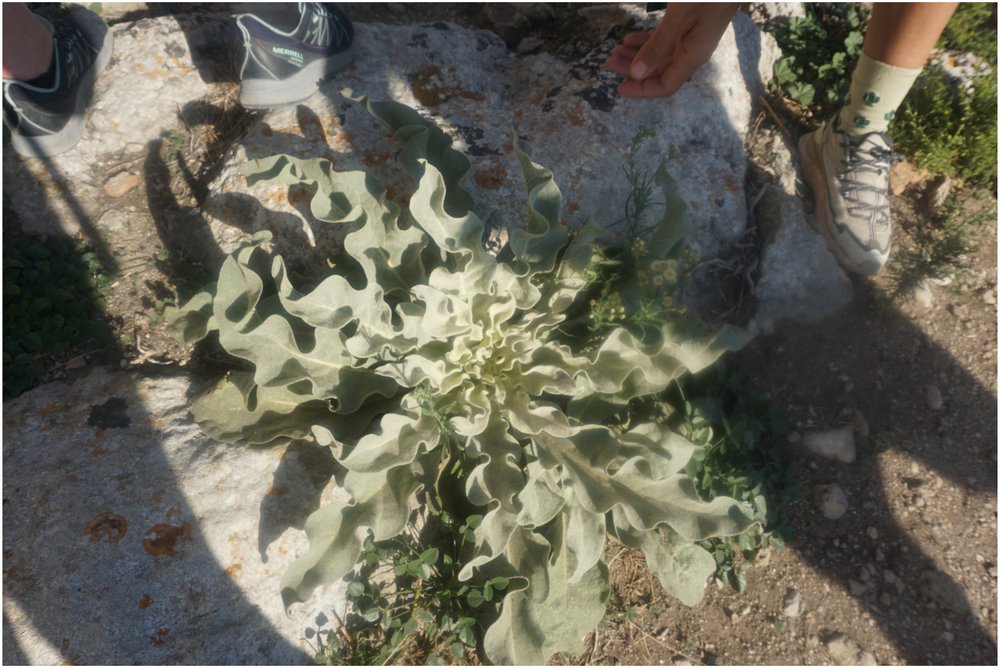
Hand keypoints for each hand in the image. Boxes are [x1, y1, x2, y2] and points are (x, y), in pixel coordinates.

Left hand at [604, 3, 739, 97]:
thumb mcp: (679, 18)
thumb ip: (658, 46)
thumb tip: (636, 74)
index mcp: (692, 56)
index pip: (665, 86)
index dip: (641, 90)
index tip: (618, 87)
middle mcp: (692, 52)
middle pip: (658, 71)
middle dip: (632, 70)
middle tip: (608, 62)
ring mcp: (692, 39)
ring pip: (659, 56)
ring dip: (636, 55)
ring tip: (614, 50)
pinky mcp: (690, 26)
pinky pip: (665, 40)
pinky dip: (646, 41)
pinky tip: (630, 38)